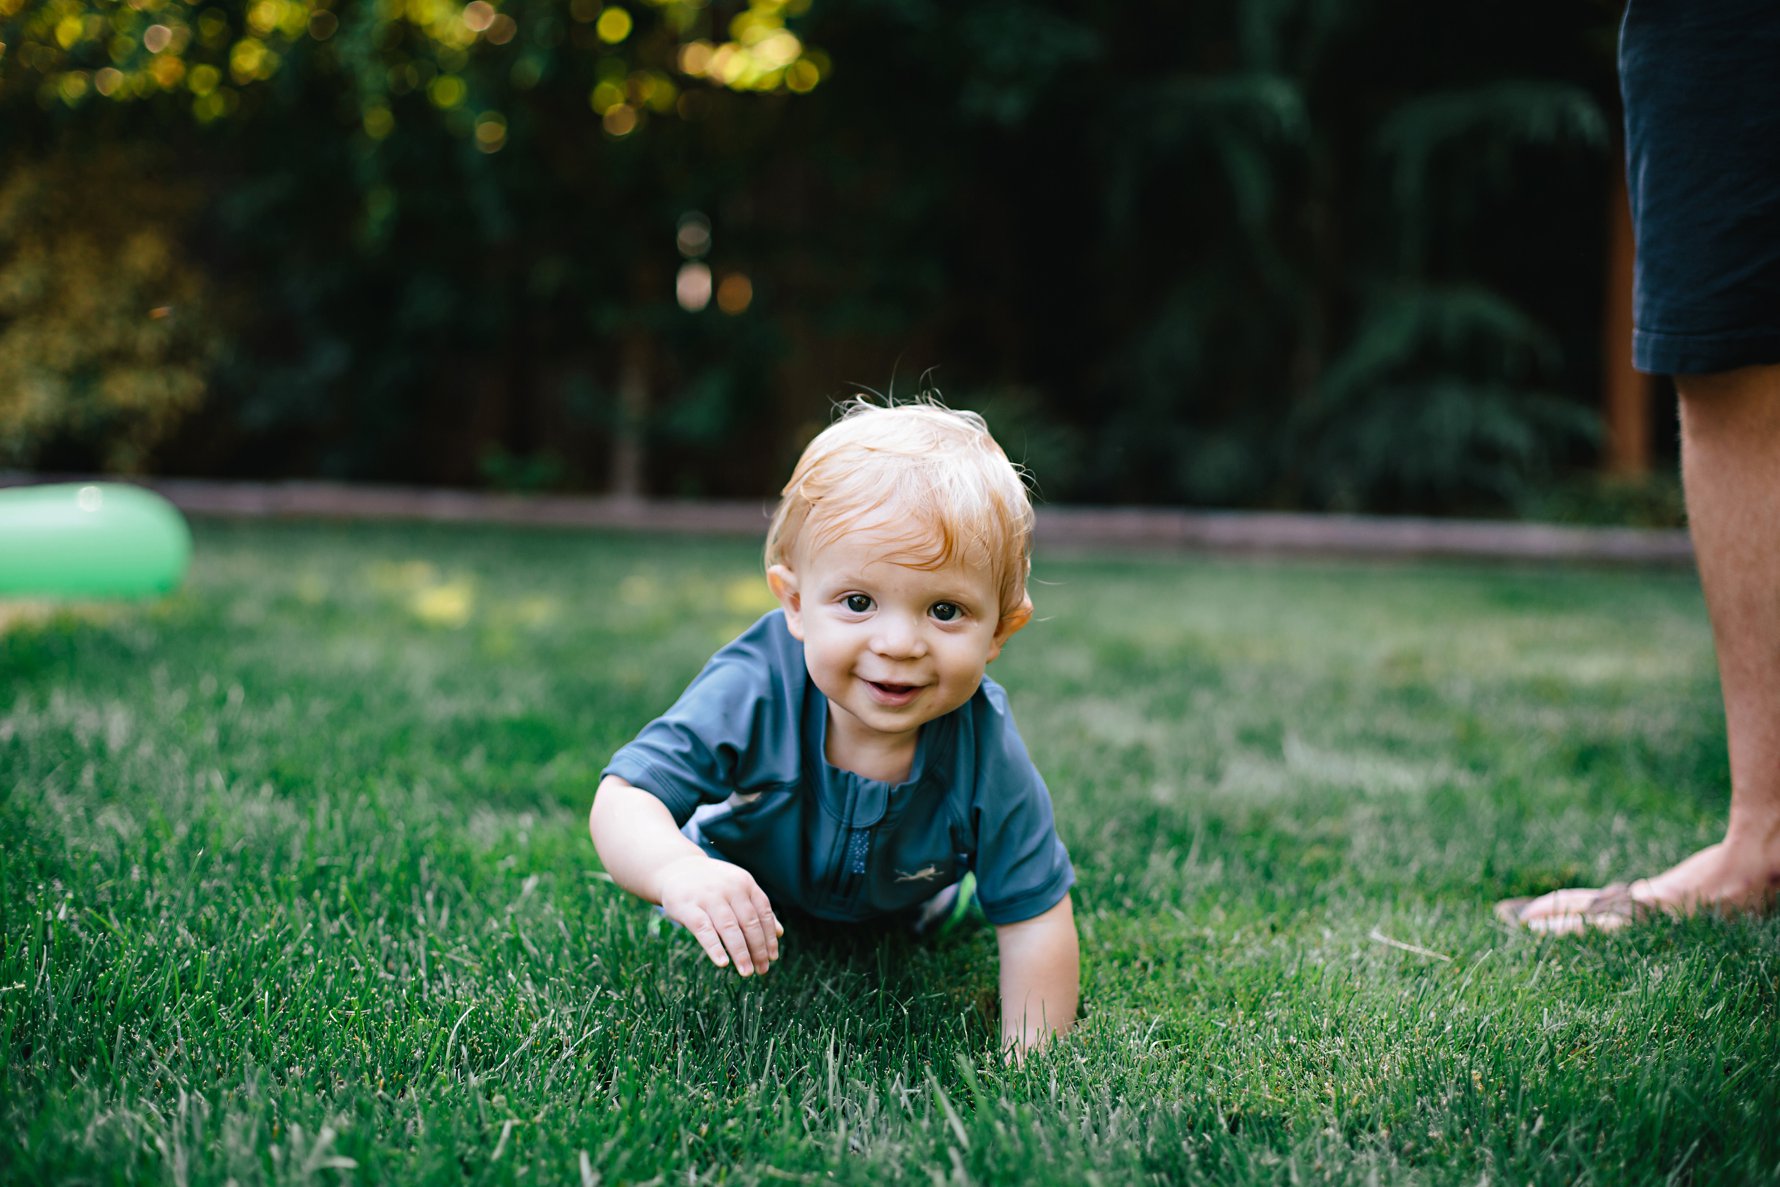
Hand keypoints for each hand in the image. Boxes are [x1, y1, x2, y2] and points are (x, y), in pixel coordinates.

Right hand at [656, 854, 783, 975]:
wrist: (676, 868)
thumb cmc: (712, 884)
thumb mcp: (738, 889)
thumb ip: (757, 909)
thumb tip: (780, 933)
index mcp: (745, 883)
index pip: (763, 913)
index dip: (769, 937)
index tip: (773, 957)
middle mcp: (730, 889)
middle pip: (749, 923)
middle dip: (758, 949)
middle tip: (762, 970)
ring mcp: (709, 897)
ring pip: (729, 928)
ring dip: (741, 953)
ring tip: (747, 972)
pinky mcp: (688, 907)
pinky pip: (704, 930)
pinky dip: (715, 948)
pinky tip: (723, 963)